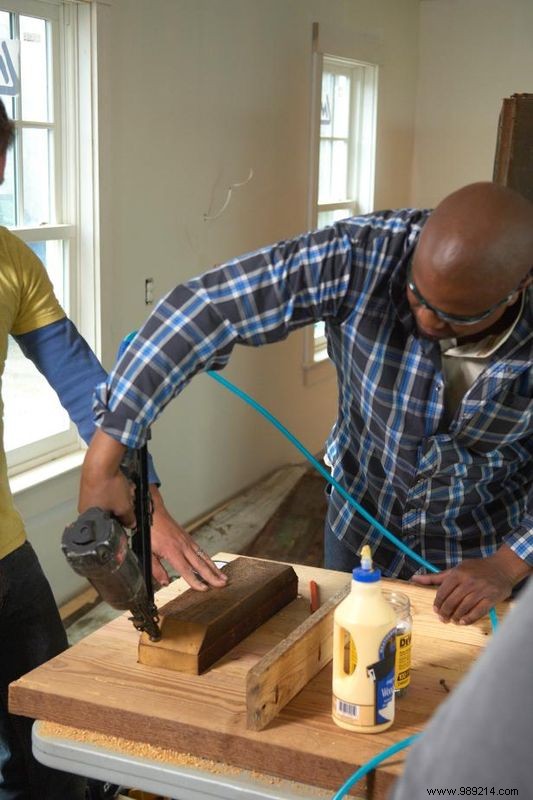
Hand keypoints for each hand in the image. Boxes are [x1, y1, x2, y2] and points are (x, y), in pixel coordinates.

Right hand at [79, 429, 133, 524]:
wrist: (101, 462)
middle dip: (122, 505)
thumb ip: (129, 519)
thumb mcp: (124, 507)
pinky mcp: (92, 482)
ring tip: (125, 488)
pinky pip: (107, 489)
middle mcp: (85, 505)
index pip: (107, 524)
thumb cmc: (106, 484)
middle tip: (127, 498)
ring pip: (110, 499)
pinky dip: (116, 486)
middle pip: (110, 511)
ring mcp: (88, 492)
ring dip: (121, 495)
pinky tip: (120, 481)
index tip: (128, 513)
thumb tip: (131, 523)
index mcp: (88, 516)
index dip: (121, 518)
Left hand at [149, 485, 227, 590]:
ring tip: (223, 577)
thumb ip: (157, 570)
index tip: (204, 589)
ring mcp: (188, 541)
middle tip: (222, 584)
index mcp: (172, 551)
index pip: (186, 570)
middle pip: (200, 564)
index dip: (195, 581)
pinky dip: (209, 559)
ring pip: (204, 557)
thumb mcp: (148, 553)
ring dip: (214, 568)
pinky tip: (213, 565)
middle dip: (212, 575)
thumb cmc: (150, 532)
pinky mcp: (189, 538)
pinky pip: (201, 551)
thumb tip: (165, 582)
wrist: (154, 512)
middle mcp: (183, 546)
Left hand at [411, 546, 530, 624]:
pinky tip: (462, 622)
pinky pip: (477, 612)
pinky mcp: (491, 599)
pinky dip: (469, 619)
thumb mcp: (456, 569)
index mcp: (458, 574)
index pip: (442, 592)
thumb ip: (436, 577)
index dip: (437, 603)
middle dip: (445, 612)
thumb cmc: (475, 568)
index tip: (436, 609)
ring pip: (463, 608)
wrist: (502, 568)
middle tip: (442, 618)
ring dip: (455, 617)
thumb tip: (414, 578)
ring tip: (452, 620)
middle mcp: (468, 582)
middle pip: (452, 602)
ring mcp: (480, 591)